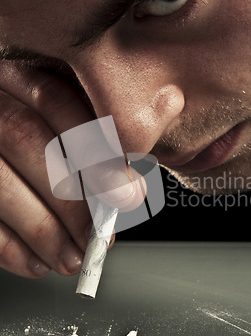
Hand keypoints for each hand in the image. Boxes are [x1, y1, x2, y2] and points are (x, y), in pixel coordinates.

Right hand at [0, 61, 143, 278]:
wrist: (2, 151)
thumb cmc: (46, 141)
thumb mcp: (71, 122)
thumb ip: (105, 133)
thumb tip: (150, 150)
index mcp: (16, 72)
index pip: (55, 99)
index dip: (96, 149)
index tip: (128, 193)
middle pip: (24, 137)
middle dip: (70, 194)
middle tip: (101, 234)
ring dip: (43, 229)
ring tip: (74, 258)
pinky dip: (9, 246)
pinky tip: (37, 263)